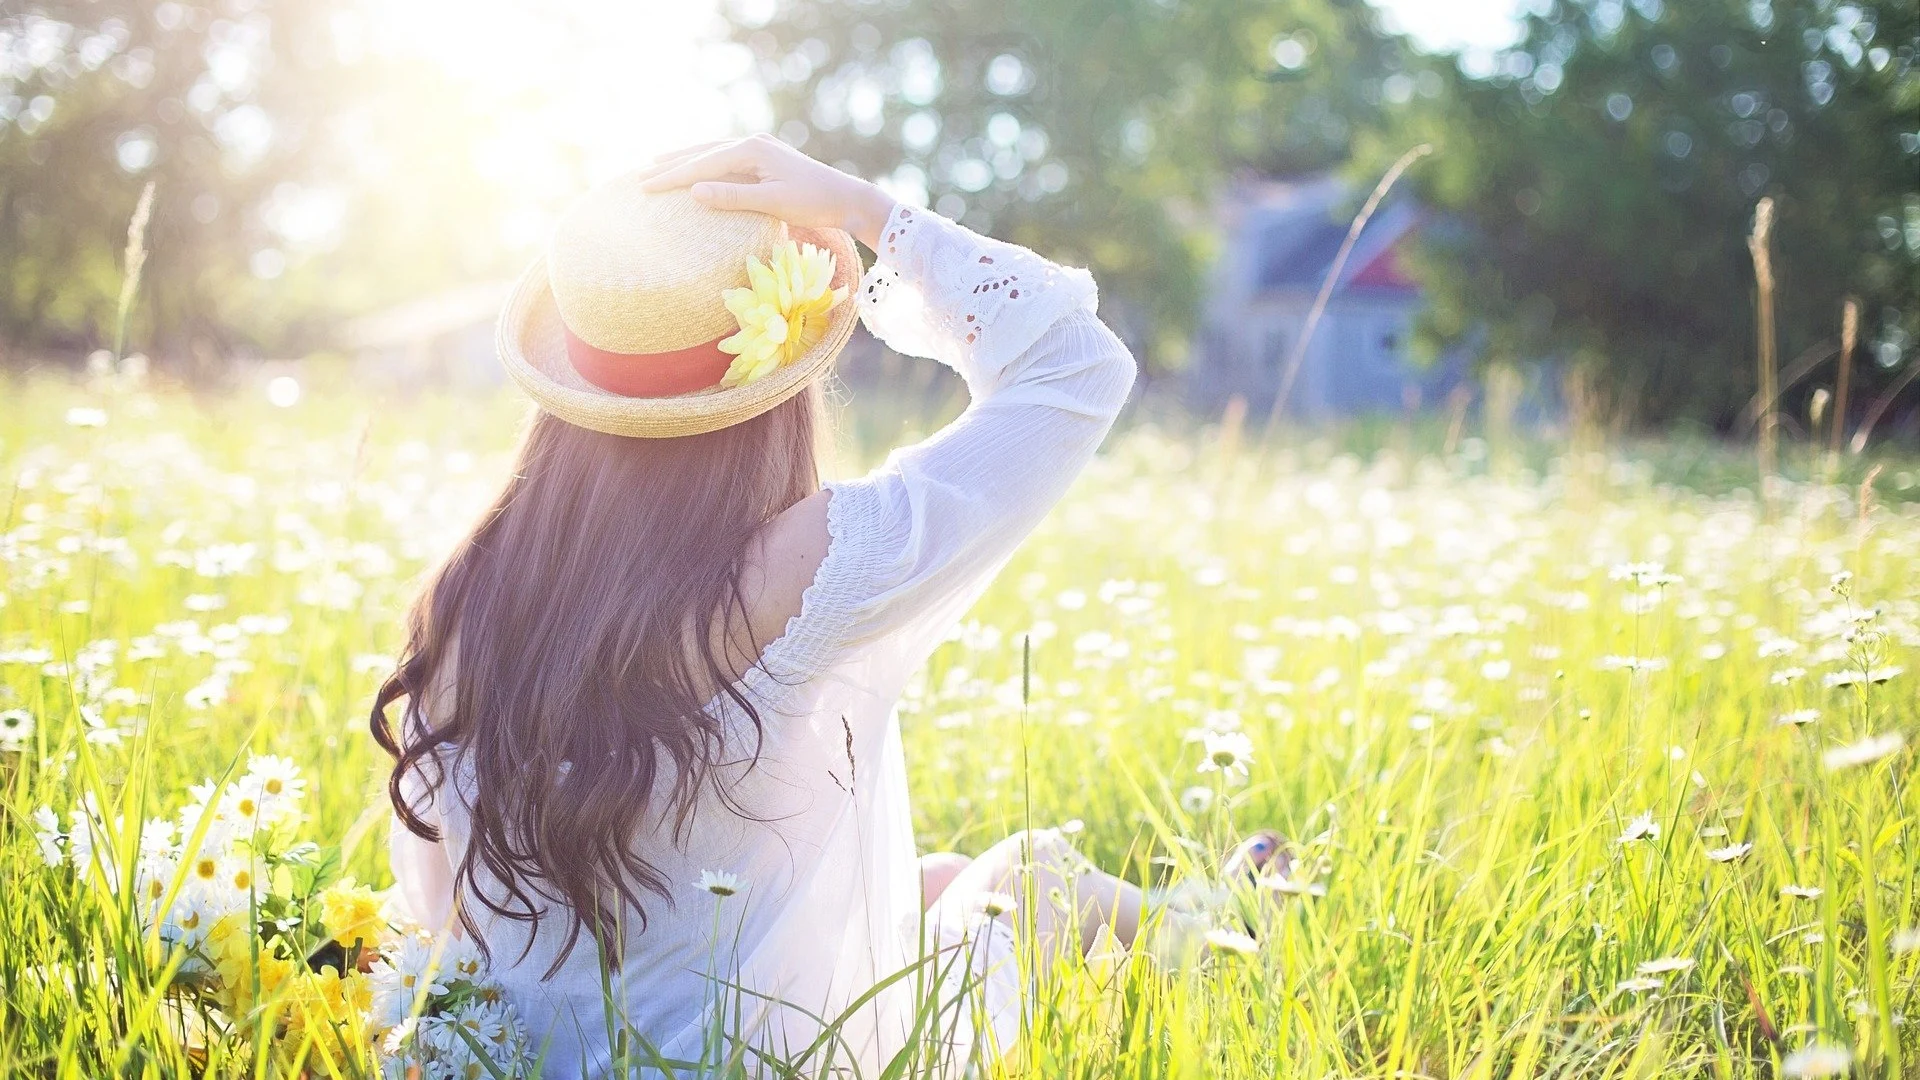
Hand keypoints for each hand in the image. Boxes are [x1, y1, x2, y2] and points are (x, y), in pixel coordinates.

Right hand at [635, 135, 896, 249]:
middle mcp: (753, 143)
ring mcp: (759, 149)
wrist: (847, 198)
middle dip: (672, 165)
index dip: (672, 176)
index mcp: (752, 149)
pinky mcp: (765, 159)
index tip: (645, 187)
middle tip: (640, 178)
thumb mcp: (772, 203)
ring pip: (712, 152)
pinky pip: (725, 158)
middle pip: (703, 153)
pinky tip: (696, 168)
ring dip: (686, 159)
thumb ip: (733, 197)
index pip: (703, 163)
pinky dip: (705, 163)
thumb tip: (694, 191)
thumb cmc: (813, 203)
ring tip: (659, 166)